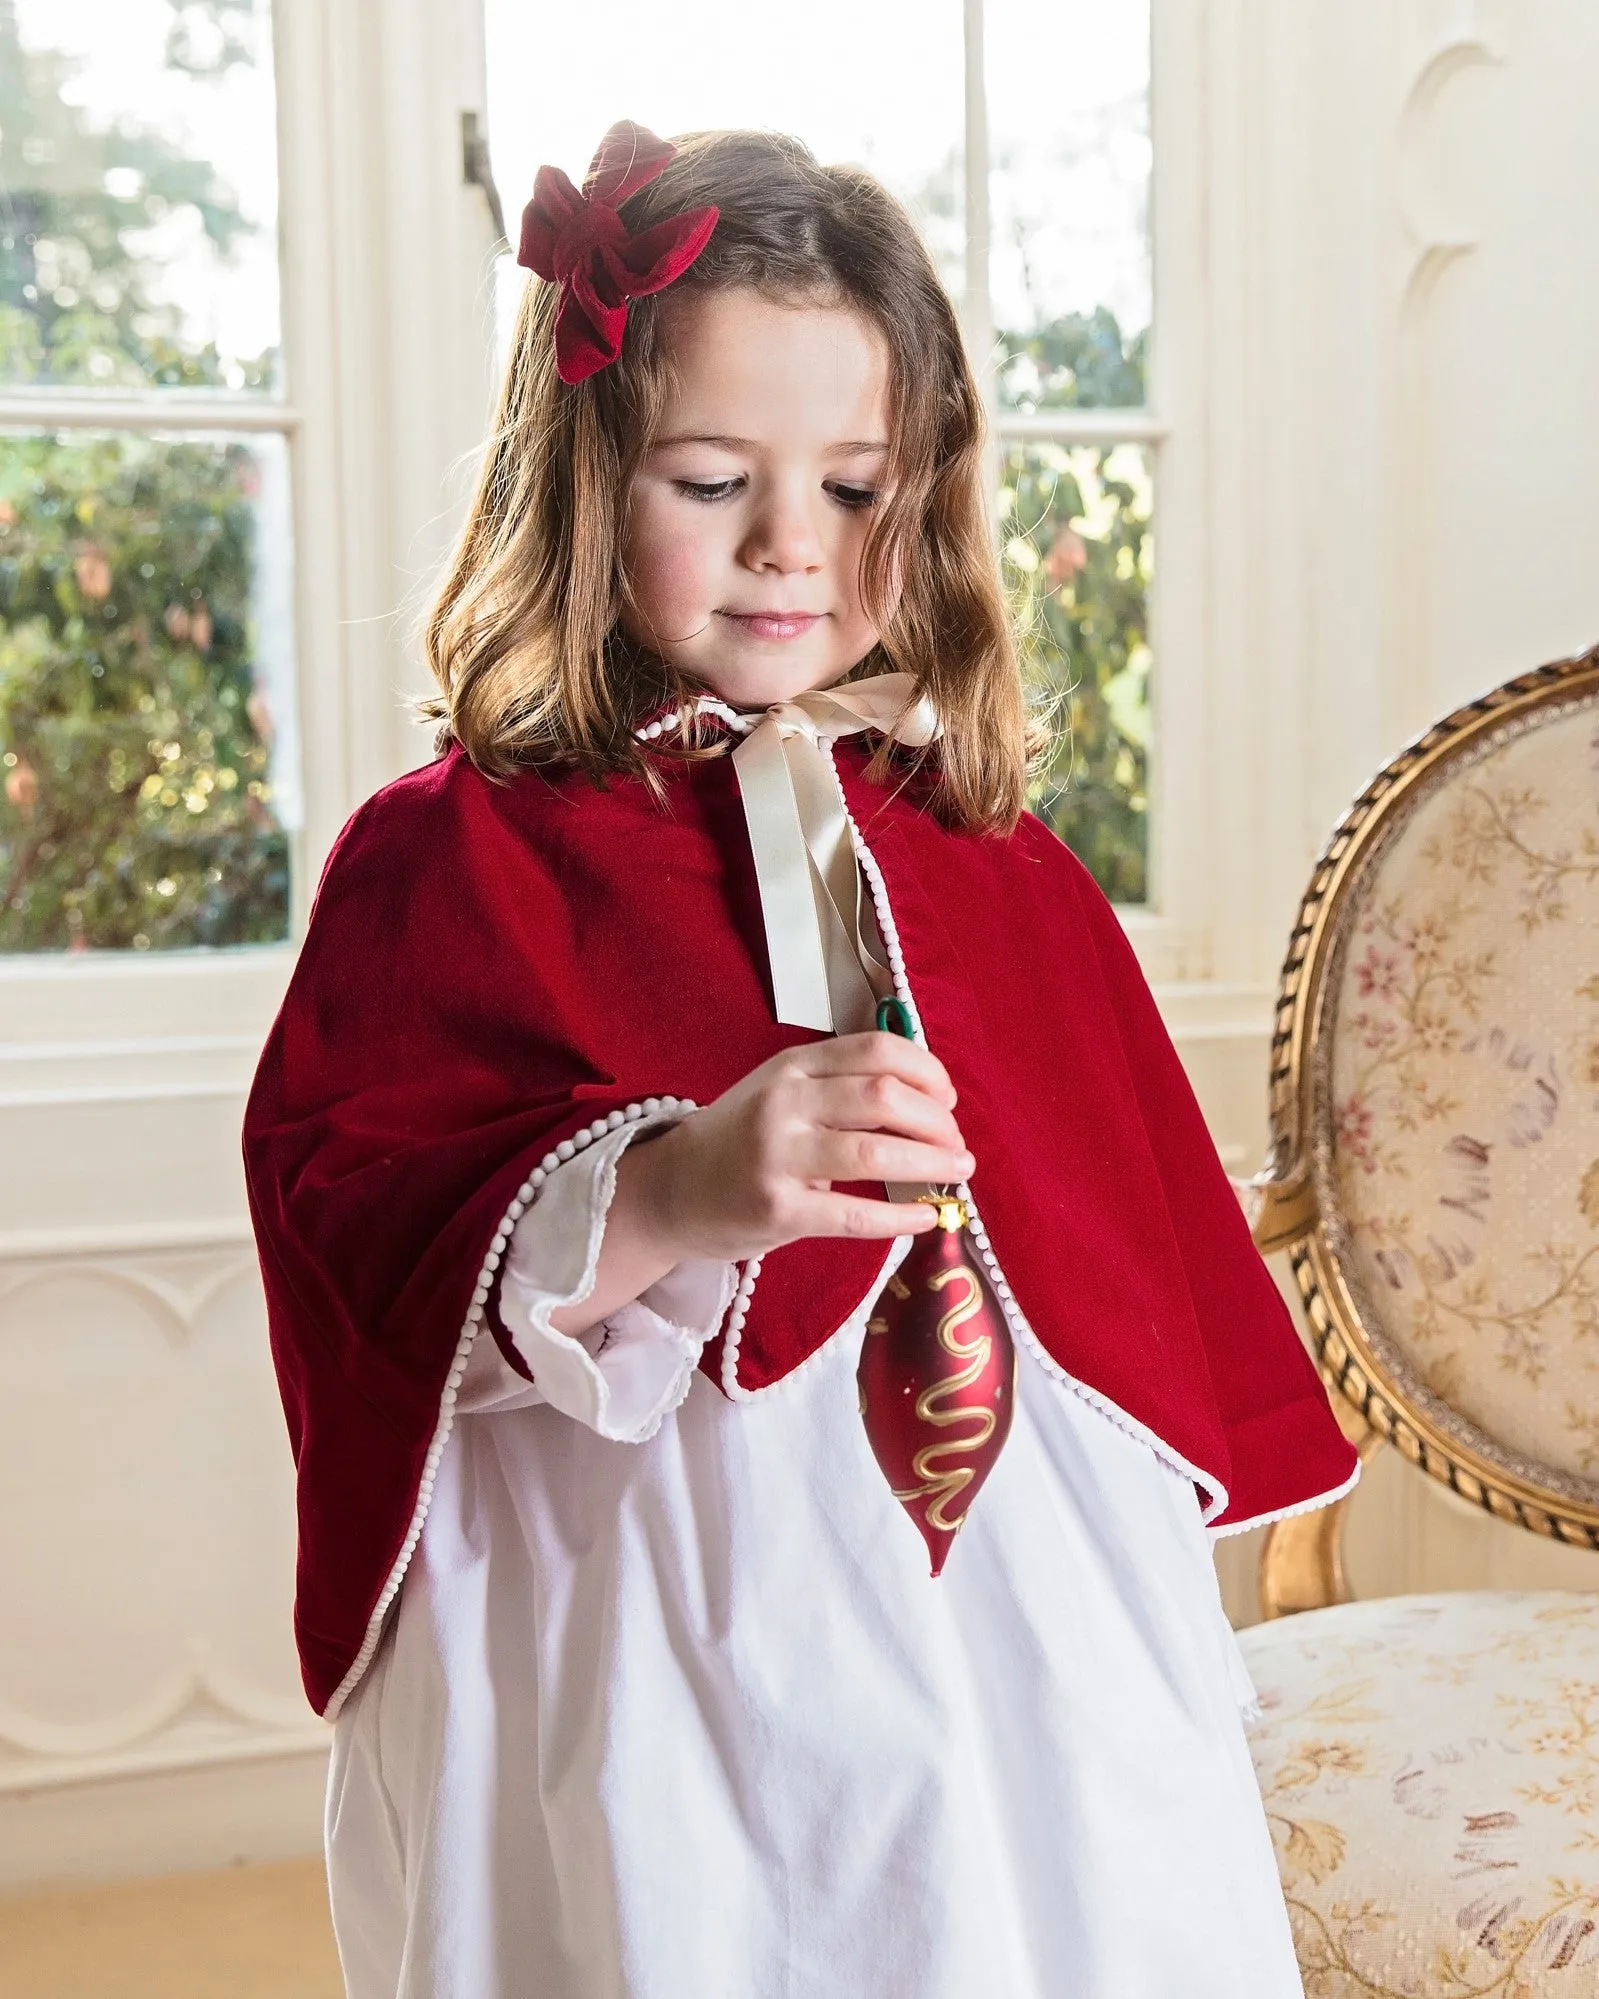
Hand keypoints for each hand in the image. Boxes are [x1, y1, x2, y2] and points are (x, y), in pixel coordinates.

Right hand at [620, 1030, 972, 1266]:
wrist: (670, 1190)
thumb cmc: (739, 1140)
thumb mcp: (782, 1092)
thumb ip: (840, 1087)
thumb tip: (928, 1102)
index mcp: (794, 1066)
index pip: (876, 1050)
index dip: (927, 1071)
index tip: (948, 1099)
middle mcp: (785, 1102)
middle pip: (883, 1095)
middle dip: (937, 1121)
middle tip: (956, 1144)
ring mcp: (778, 1156)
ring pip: (875, 1151)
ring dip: (931, 1163)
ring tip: (957, 1174)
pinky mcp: (778, 1209)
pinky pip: (855, 1214)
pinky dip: (901, 1217)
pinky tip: (927, 1218)